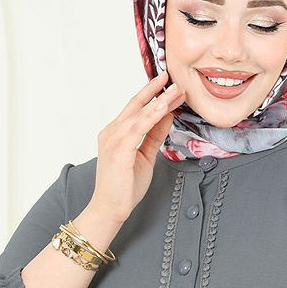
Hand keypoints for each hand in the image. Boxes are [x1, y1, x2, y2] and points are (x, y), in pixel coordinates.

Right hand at [88, 70, 185, 227]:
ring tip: (176, 90)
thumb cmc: (124, 187)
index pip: (135, 108)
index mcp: (116, 133)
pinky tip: (164, 107)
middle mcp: (111, 132)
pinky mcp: (119, 150)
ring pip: (139, 114)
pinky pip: (139, 128)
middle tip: (173, 78)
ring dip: (160, 101)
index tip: (166, 82)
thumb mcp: (145, 156)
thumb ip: (154, 136)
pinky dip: (152, 116)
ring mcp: (113, 140)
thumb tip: (167, 117)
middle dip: (156, 91)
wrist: (110, 209)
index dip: (151, 93)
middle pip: (136, 105)